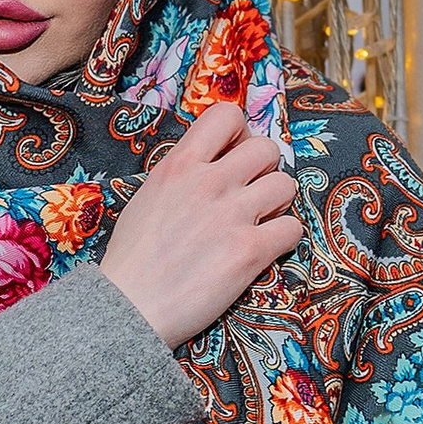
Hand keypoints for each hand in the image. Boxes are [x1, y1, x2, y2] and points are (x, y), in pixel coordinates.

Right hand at [98, 101, 301, 348]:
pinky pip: (292, 229)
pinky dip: (283, 239)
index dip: (240, 133)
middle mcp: (207, 183)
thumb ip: (181, 175)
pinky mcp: (249, 252)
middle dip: (265, 171)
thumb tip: (212, 165)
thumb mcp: (149, 197)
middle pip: (267, 149)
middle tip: (251, 195)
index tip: (235, 155)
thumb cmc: (133, 260)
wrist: (130, 308)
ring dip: (278, 204)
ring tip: (259, 222)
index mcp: (178, 165)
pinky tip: (264, 249)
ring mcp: (231, 216)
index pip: (226, 115)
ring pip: (286, 185)